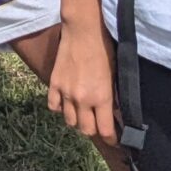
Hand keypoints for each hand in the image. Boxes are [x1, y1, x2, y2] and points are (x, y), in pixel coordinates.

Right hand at [46, 26, 118, 146]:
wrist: (83, 30)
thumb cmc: (105, 49)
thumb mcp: (115, 75)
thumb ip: (113, 97)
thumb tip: (114, 113)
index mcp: (101, 98)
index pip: (105, 131)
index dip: (111, 138)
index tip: (115, 139)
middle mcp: (82, 100)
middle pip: (86, 130)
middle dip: (94, 130)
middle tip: (99, 124)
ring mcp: (66, 93)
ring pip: (69, 121)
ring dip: (77, 120)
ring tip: (83, 113)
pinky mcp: (54, 84)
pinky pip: (54, 107)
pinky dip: (60, 108)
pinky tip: (67, 102)